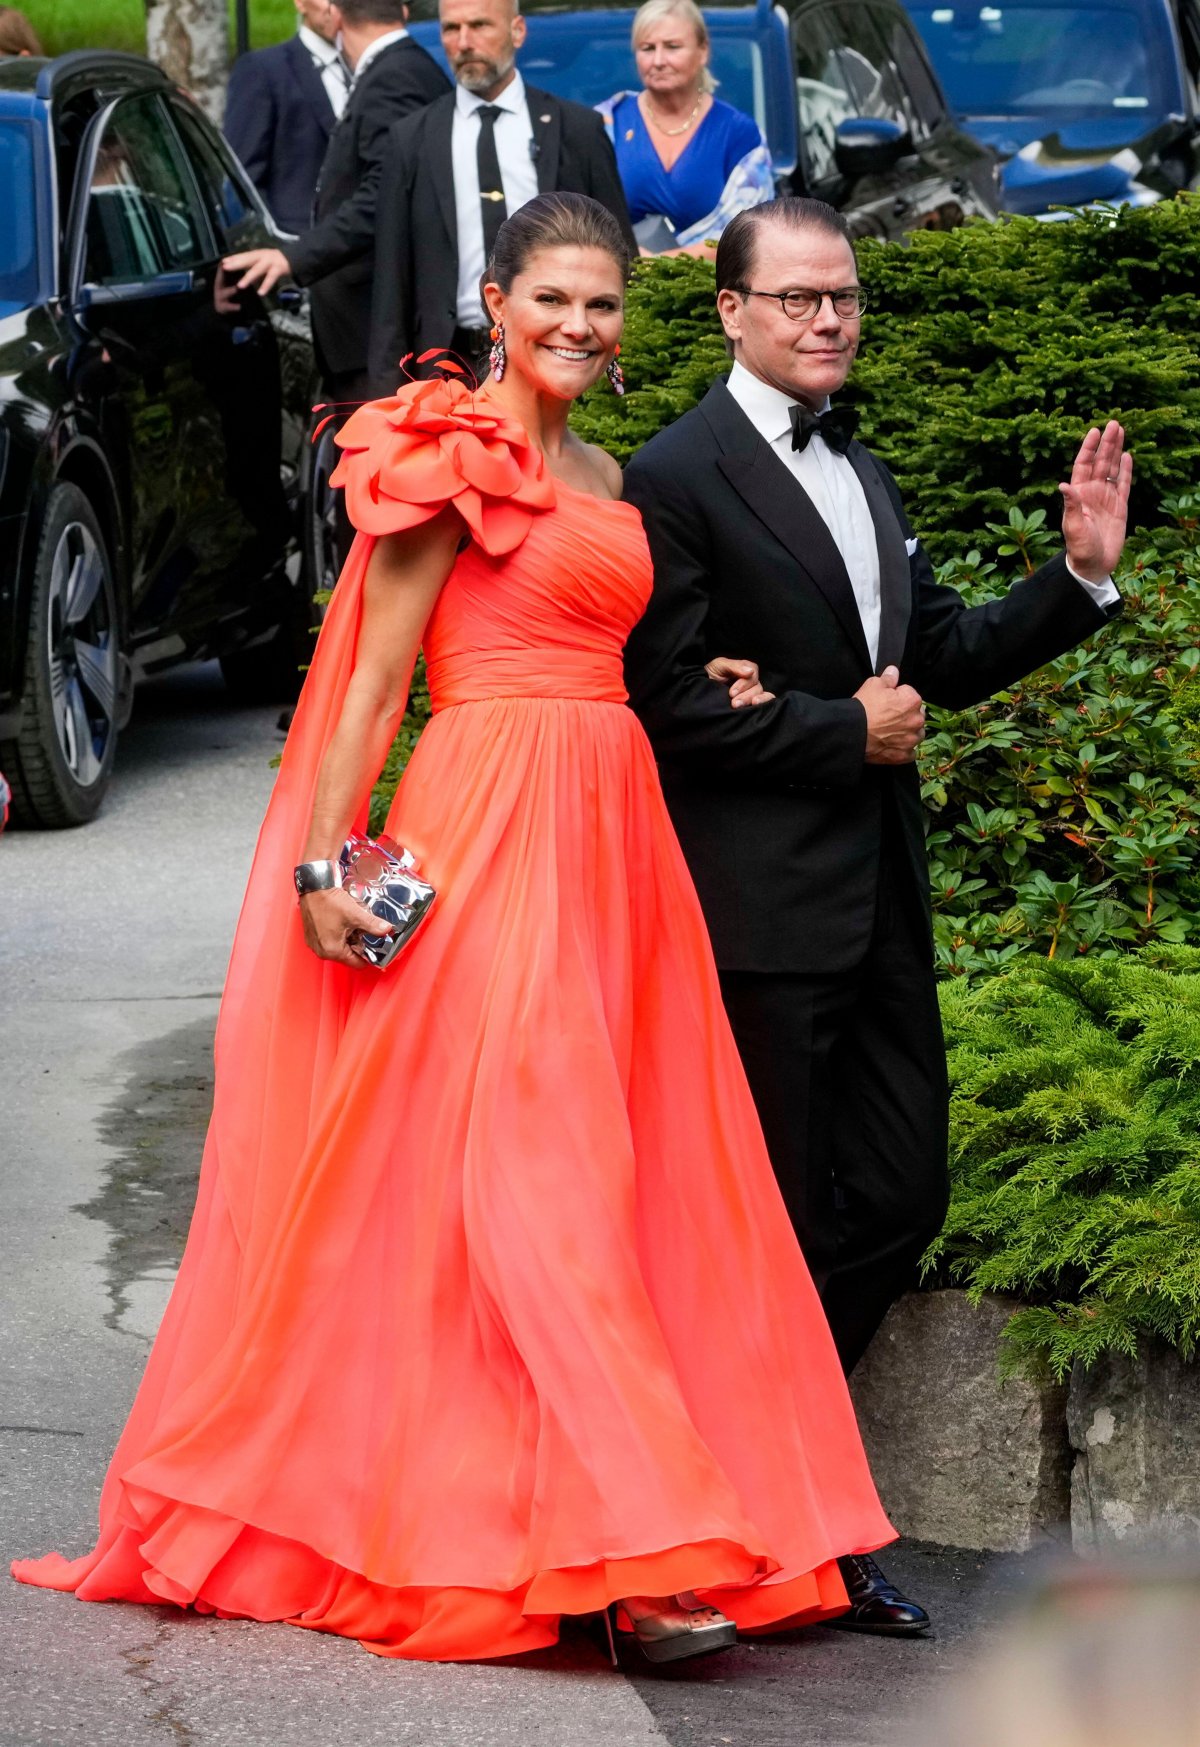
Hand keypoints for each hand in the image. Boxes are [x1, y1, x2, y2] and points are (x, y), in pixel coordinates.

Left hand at [223, 247, 291, 294]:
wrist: (294, 258)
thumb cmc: (275, 261)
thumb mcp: (263, 260)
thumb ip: (253, 265)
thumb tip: (239, 270)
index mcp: (258, 254)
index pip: (244, 255)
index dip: (234, 258)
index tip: (223, 262)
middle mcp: (263, 256)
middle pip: (248, 260)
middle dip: (237, 264)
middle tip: (226, 268)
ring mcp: (271, 262)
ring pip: (258, 270)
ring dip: (249, 277)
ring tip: (240, 286)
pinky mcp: (278, 269)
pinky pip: (271, 278)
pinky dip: (266, 285)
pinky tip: (261, 293)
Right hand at [299, 888, 392, 968]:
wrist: (313, 887)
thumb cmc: (327, 900)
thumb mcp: (355, 914)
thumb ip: (373, 924)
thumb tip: (386, 930)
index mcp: (332, 950)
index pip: (357, 964)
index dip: (369, 956)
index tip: (375, 948)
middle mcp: (322, 951)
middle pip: (348, 956)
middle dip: (358, 944)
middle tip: (362, 931)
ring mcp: (316, 944)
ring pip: (340, 948)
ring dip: (349, 939)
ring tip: (352, 925)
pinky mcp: (313, 936)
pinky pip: (330, 941)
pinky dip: (339, 935)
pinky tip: (342, 923)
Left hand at [705, 656, 775, 708]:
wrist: (700, 688)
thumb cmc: (710, 674)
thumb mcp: (720, 665)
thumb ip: (735, 666)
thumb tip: (750, 672)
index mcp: (744, 670)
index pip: (753, 674)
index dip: (743, 684)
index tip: (732, 693)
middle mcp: (750, 681)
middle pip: (757, 687)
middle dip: (746, 696)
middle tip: (734, 704)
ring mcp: (751, 692)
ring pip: (760, 695)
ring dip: (750, 701)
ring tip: (738, 707)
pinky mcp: (749, 703)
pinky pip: (765, 701)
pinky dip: (765, 703)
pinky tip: (756, 707)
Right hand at [855, 665, 925, 763]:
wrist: (852, 733)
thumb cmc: (864, 708)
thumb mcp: (873, 685)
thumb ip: (888, 678)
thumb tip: (894, 671)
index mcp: (913, 701)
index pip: (910, 694)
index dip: (897, 696)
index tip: (886, 700)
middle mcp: (917, 721)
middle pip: (916, 715)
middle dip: (906, 714)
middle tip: (887, 716)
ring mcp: (911, 740)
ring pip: (915, 734)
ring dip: (907, 732)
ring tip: (890, 731)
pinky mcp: (903, 755)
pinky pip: (910, 752)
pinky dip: (903, 749)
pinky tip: (892, 745)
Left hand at [1060, 420, 1132, 580]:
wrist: (1093, 565)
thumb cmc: (1079, 548)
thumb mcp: (1073, 526)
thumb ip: (1071, 505)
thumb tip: (1063, 485)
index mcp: (1079, 495)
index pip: (1083, 465)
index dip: (1088, 448)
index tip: (1094, 431)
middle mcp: (1092, 493)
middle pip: (1100, 462)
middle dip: (1106, 443)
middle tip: (1114, 423)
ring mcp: (1107, 498)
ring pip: (1113, 469)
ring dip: (1116, 451)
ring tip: (1121, 431)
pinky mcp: (1120, 507)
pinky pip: (1124, 484)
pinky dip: (1126, 470)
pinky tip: (1127, 456)